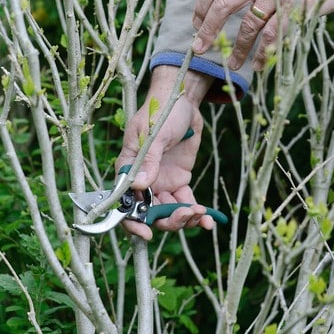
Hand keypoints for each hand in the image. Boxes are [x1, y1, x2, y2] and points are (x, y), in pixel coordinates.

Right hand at [116, 67, 214, 239]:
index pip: (125, 203)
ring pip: (169, 212)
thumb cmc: (161, 112)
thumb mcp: (154, 133)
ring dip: (184, 218)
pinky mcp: (180, 180)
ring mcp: (162, 182)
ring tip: (201, 214)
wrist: (183, 100)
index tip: (147, 233)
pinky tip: (209, 220)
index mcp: (129, 170)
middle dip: (167, 220)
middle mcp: (144, 181)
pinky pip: (186, 202)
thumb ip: (149, 160)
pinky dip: (197, 213)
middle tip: (186, 215)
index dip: (132, 222)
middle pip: (150, 213)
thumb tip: (139, 186)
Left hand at [191, 0, 333, 70]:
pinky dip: (263, 53)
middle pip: (223, 4)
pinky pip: (272, 35)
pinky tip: (258, 64)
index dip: (201, 9)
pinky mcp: (295, 7)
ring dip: (238, 49)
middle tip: (200, 49)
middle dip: (208, 30)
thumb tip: (217, 4)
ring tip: (233, 64)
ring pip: (248, 25)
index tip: (196, 26)